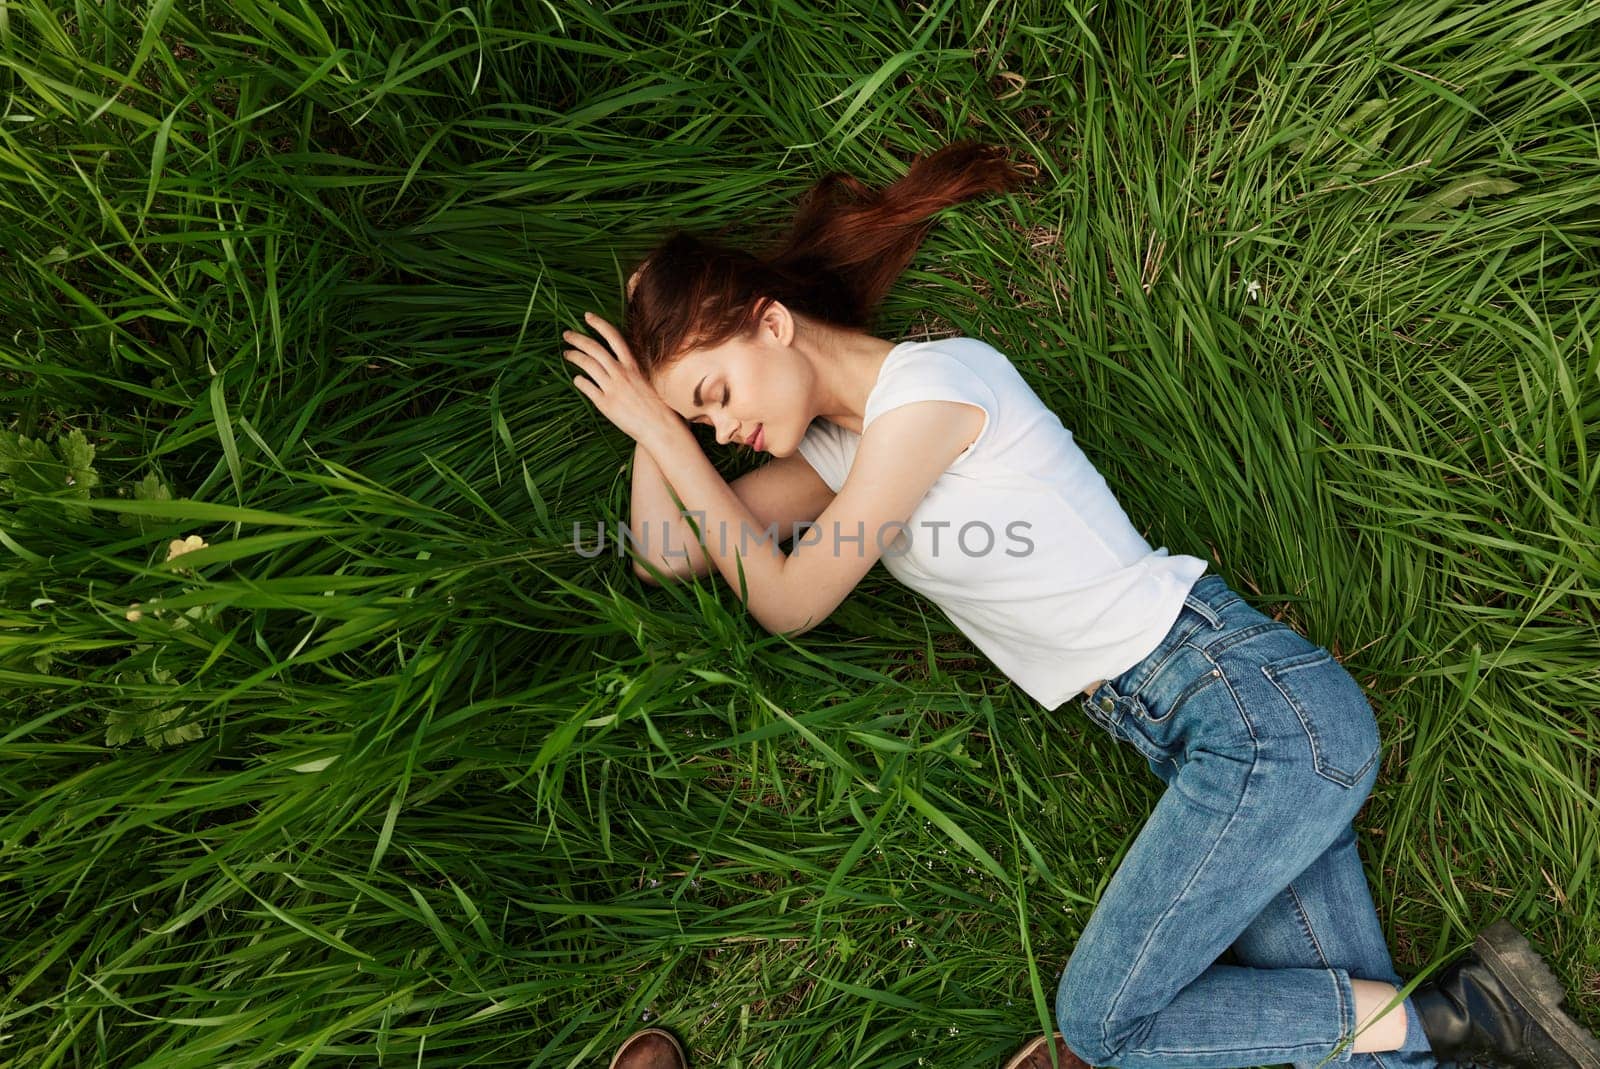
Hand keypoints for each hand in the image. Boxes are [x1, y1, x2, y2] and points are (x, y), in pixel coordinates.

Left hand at [562, 312, 680, 448]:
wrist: (659, 427)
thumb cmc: (656, 405)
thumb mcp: (645, 380)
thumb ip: (630, 369)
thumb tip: (616, 361)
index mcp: (632, 365)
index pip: (614, 337)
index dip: (599, 324)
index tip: (587, 316)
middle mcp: (621, 373)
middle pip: (594, 349)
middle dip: (578, 339)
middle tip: (567, 335)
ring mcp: (612, 388)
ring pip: (587, 365)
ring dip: (574, 356)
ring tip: (567, 354)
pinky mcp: (605, 404)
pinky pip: (587, 387)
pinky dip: (579, 381)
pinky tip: (577, 379)